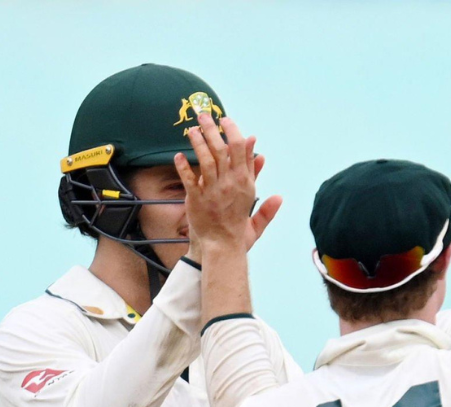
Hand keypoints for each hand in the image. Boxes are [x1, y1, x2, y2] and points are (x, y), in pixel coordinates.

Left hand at [174, 111, 282, 252]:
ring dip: (198, 141)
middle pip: (223, 149)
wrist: (222, 249)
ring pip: (206, 158)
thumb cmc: (238, 233)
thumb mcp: (256, 214)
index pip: (241, 150)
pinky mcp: (197, 198)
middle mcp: (230, 183)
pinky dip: (183, 166)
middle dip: (213, 129)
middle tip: (205, 115)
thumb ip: (263, 195)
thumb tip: (272, 178)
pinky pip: (189, 178)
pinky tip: (178, 155)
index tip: (227, 121)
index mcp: (245, 183)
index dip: (233, 133)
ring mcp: (213, 190)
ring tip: (192, 129)